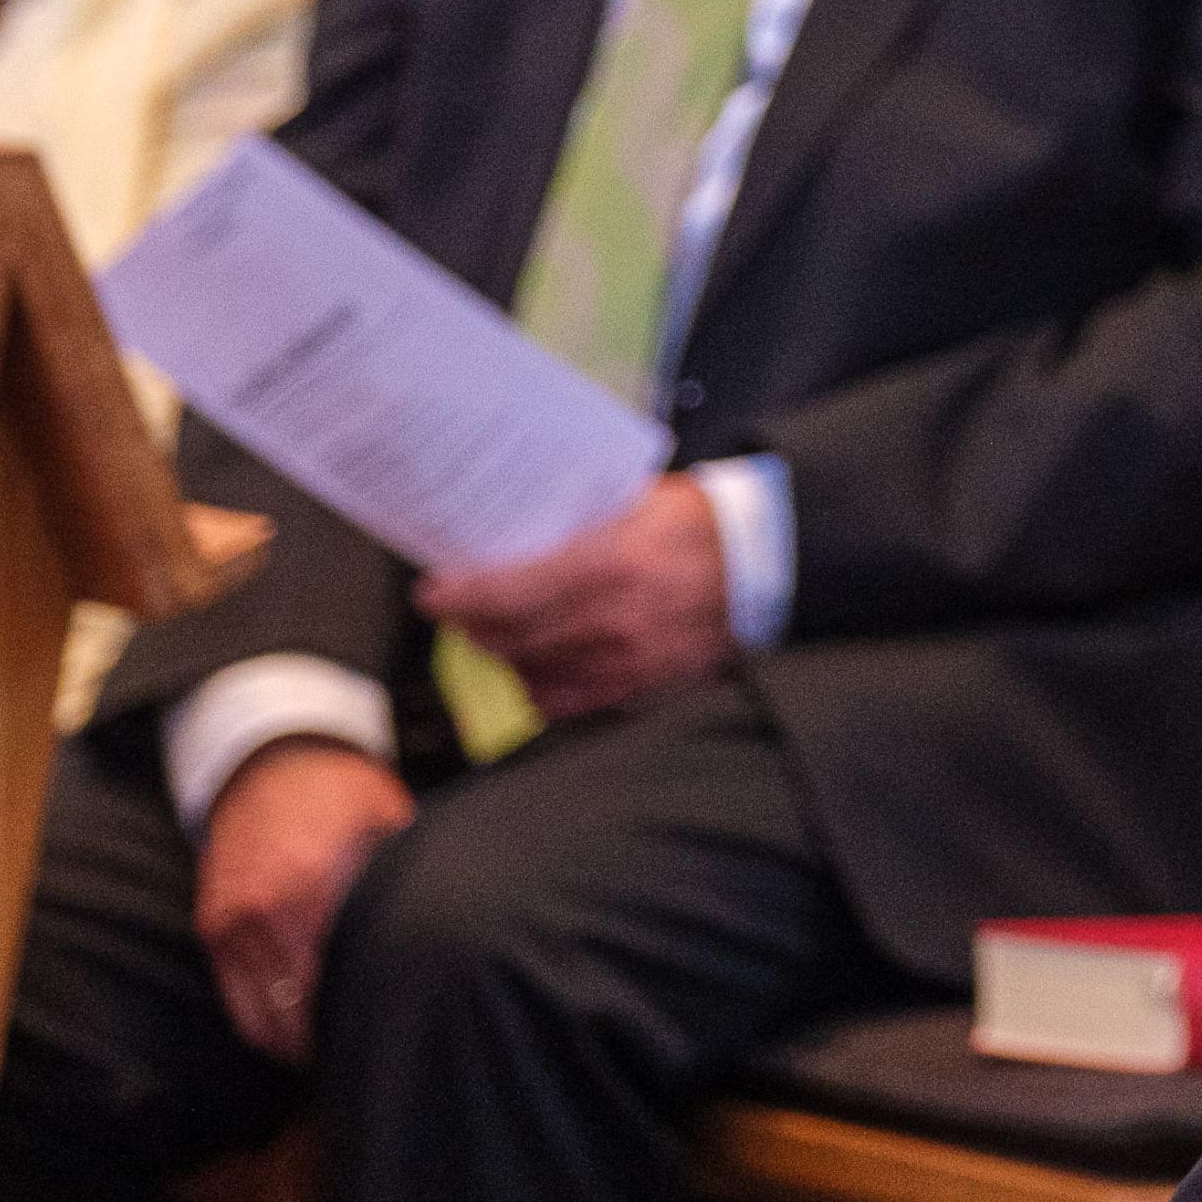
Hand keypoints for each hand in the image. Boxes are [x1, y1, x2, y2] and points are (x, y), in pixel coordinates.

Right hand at [196, 739, 416, 1062]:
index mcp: (315, 883)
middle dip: (342, 1039)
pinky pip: (240, 1006)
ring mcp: (234, 924)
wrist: (269, 761)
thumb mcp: (388, 825)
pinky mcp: (214, 930)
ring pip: (267, 1023)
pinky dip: (271, 1031)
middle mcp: (267, 910)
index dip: (374, 1013)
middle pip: (305, 1013)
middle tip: (382, 1052)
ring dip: (304, 1048)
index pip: (344, 978)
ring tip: (346, 1057)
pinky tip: (307, 1040)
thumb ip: (403, 884)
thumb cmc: (344, 794)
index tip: (406, 1032)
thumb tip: (445, 935)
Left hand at [417, 474, 733, 723]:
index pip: (506, 593)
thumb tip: (516, 529)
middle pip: (510, 639)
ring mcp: (628, 659)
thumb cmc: (702, 522)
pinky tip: (538, 666)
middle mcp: (612, 620)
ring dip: (505, 656)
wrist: (767, 562)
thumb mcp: (636, 499)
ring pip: (534, 673)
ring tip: (496, 635)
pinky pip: (572, 702)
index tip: (433, 594)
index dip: (458, 598)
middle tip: (458, 610)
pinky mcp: (643, 683)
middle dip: (473, 626)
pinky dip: (543, 686)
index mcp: (608, 564)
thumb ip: (577, 519)